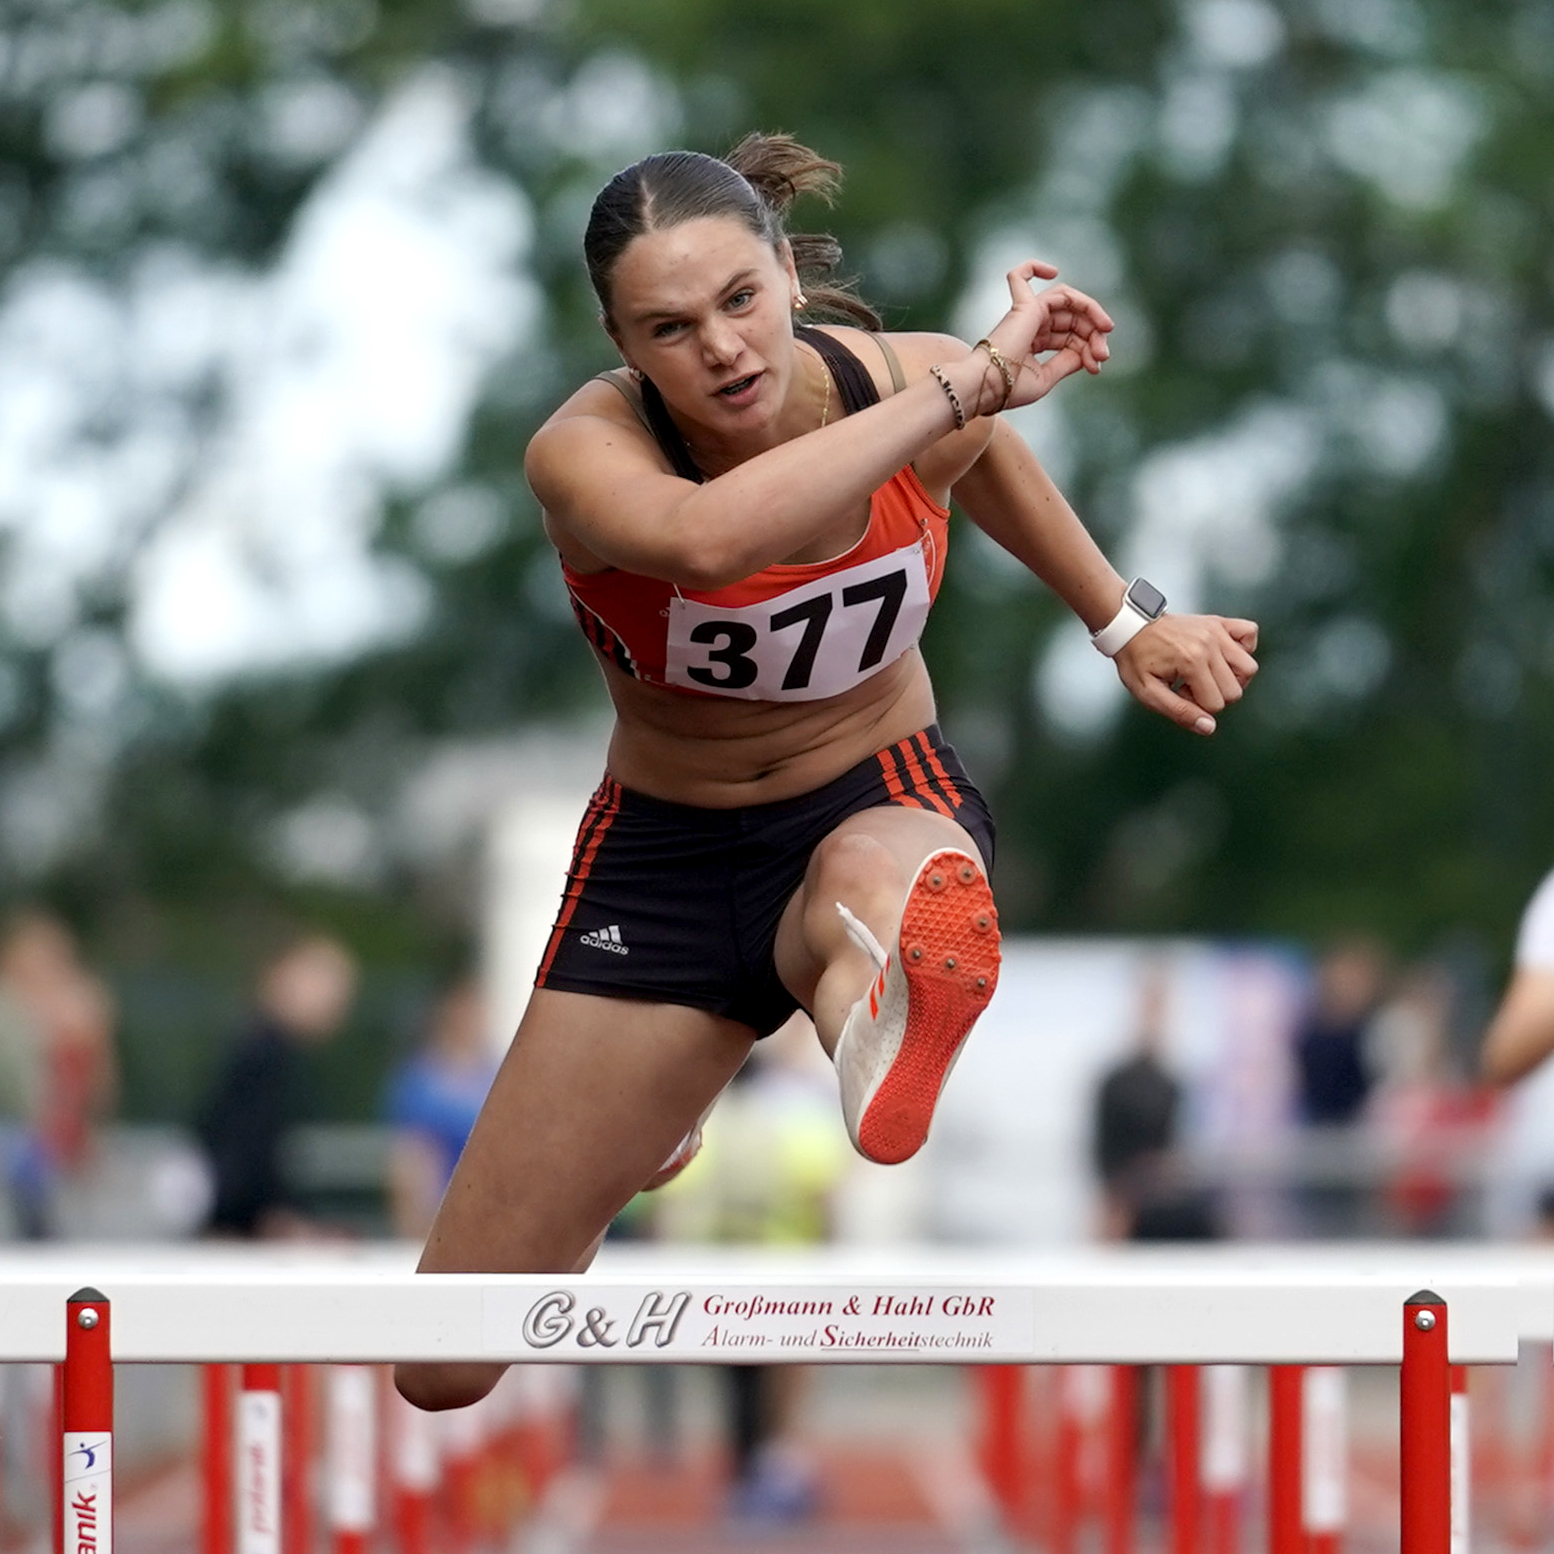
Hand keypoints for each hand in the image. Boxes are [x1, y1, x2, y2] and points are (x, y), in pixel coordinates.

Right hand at [981, 260, 1114, 409]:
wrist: (989, 388)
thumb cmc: (1010, 388)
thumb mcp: (1047, 378)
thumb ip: (1067, 362)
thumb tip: (1087, 355)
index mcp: (1035, 343)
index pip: (1070, 337)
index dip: (1088, 349)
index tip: (1096, 368)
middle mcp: (1031, 325)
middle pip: (1073, 319)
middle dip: (1093, 334)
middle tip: (1104, 354)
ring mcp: (1027, 314)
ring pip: (1066, 300)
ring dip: (1090, 311)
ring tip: (1105, 327)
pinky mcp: (1023, 307)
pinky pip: (1021, 276)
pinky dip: (1034, 267)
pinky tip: (1052, 271)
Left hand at [1114, 615, 1258, 734]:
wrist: (1130, 627)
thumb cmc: (1136, 659)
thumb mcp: (1148, 694)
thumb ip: (1180, 713)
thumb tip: (1209, 727)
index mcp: (1191, 662)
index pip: (1216, 704)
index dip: (1197, 705)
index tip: (1179, 691)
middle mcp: (1209, 644)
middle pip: (1234, 689)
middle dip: (1213, 695)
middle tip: (1189, 683)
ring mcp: (1216, 631)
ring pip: (1249, 667)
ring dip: (1233, 678)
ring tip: (1207, 673)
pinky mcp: (1219, 622)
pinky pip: (1250, 633)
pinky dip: (1244, 647)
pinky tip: (1224, 655)